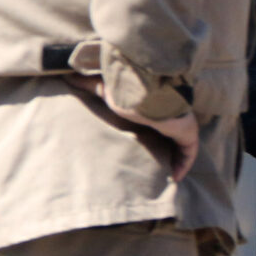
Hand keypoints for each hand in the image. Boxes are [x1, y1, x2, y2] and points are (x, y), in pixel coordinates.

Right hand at [68, 77, 200, 181]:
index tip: (143, 148)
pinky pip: (189, 153)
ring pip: (181, 146)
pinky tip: (176, 178)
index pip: (155, 120)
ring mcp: (180, 122)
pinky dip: (183, 165)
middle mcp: (168, 114)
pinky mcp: (187, 131)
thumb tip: (66, 76)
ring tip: (165, 177)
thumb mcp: (104, 87)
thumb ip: (89, 84)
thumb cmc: (125, 87)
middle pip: (170, 135)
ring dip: (175, 160)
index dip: (152, 132)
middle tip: (155, 167)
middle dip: (165, 150)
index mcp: (151, 105)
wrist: (144, 89)